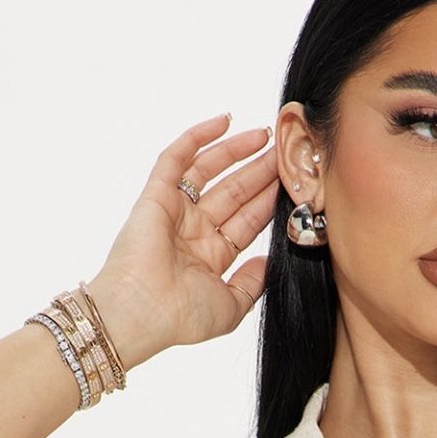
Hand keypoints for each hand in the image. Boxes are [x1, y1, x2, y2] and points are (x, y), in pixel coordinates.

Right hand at [85, 111, 279, 366]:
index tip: (293, 183)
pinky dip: (198, 137)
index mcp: (210, 256)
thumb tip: (268, 261)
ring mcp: (174, 211)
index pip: (246, 220)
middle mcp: (193, 231)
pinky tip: (224, 121)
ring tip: (266, 135)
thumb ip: (252, 284)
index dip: (268, 200)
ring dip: (236, 151)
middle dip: (260, 171)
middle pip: (233, 192)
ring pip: (210, 171)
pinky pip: (176, 158)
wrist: (143, 311)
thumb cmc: (181, 316)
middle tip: (286, 150)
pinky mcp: (156, 195)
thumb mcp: (231, 307)